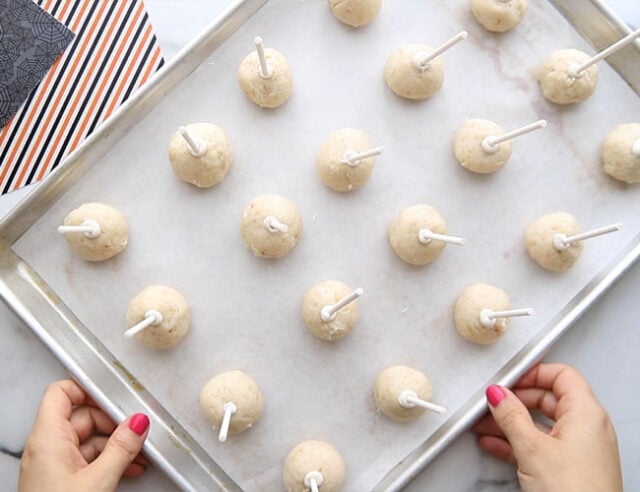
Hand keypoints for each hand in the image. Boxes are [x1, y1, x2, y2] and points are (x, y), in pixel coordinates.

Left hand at [19, 380, 149, 491]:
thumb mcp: (99, 480)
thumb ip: (122, 447)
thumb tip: (137, 424)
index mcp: (47, 438)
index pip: (63, 392)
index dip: (89, 388)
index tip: (115, 395)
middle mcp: (46, 447)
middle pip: (82, 416)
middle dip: (112, 423)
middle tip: (134, 432)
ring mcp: (53, 464)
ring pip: (88, 439)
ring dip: (115, 445)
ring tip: (137, 455)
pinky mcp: (61, 480)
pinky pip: (87, 458)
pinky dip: (108, 460)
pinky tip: (128, 469)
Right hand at [473, 363, 621, 491]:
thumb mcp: (532, 447)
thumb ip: (510, 416)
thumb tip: (498, 395)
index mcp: (586, 412)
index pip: (560, 375)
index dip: (532, 373)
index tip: (508, 379)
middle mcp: (588, 427)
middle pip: (548, 398)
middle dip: (516, 399)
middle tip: (494, 402)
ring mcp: (581, 448)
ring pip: (541, 423)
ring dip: (512, 422)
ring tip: (487, 423)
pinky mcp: (571, 467)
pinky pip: (541, 444)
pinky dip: (519, 441)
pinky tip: (496, 444)